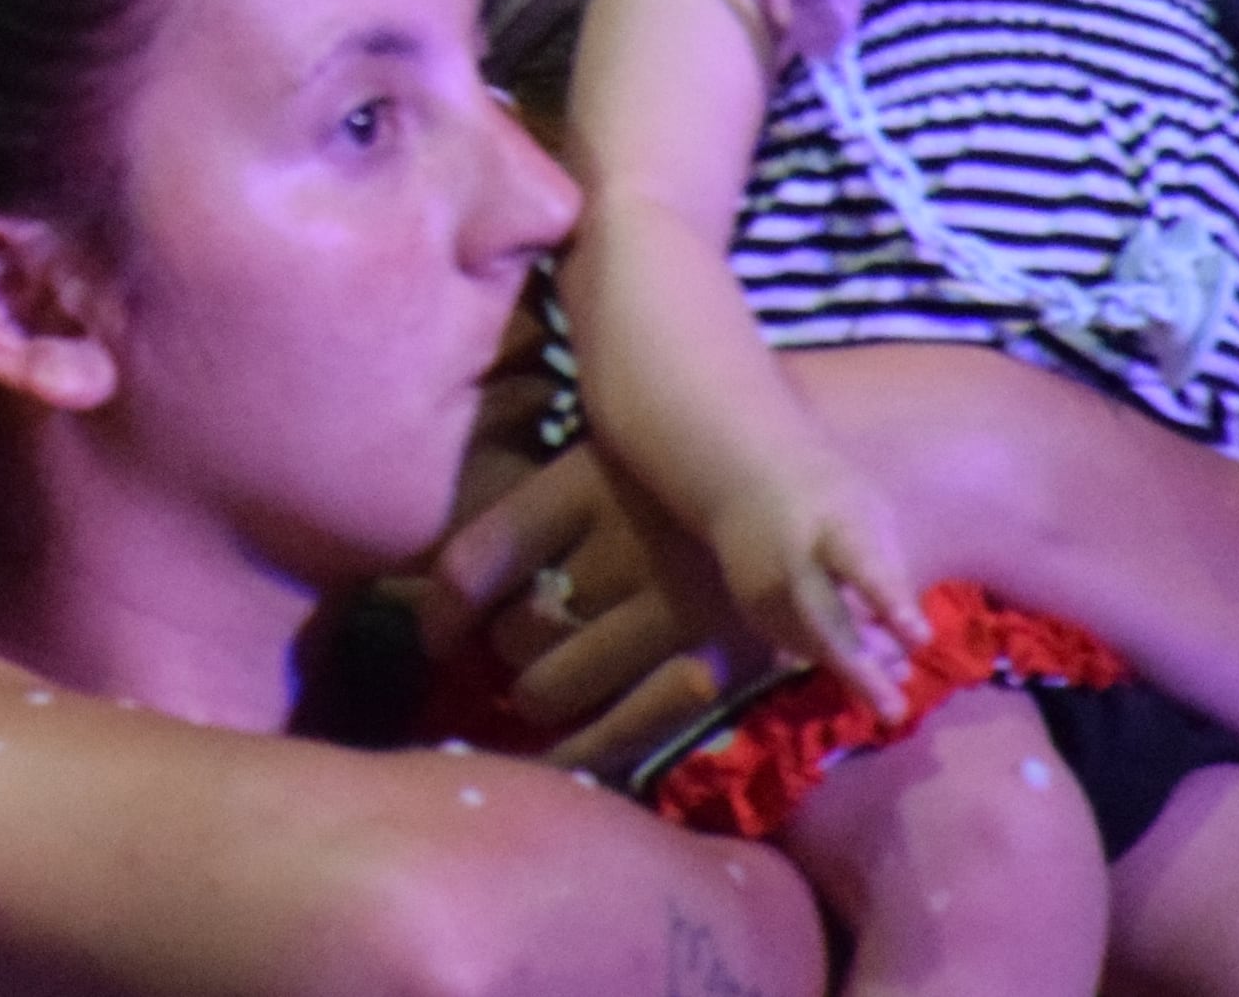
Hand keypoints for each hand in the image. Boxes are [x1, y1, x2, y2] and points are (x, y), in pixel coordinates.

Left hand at [421, 446, 743, 777]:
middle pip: (514, 630)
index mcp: (587, 482)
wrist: (802, 509)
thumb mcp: (594, 475)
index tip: (436, 637)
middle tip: (526, 651)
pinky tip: (561, 762)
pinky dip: (585, 753)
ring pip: (554, 684)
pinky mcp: (721, 667)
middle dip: (507, 651)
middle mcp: (632, 545)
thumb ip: (522, 527)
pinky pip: (627, 730)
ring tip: (554, 686)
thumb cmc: (671, 496)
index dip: (442, 612)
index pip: (477, 560)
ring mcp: (680, 611)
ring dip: (541, 694)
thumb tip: (436, 616)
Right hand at [716, 458, 923, 713]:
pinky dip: (835, 662)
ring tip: (893, 700)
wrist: (740, 484)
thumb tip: (908, 642)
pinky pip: (801, 646)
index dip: (890, 600)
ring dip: (855, 672)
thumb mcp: (865, 511)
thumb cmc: (824, 494)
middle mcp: (790, 563)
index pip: (860, 562)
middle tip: (895, 712)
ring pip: (814, 644)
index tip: (922, 637)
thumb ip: (888, 568)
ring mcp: (765, 592)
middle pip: (824, 619)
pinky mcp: (755, 614)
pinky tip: (867, 672)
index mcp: (828, 527)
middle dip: (859, 667)